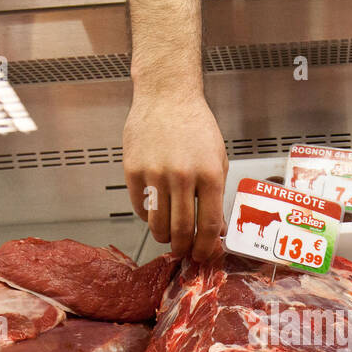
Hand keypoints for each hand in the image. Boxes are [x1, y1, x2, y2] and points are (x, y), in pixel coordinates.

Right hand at [123, 88, 227, 260]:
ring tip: (168, 235)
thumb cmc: (195, 125)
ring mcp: (155, 174)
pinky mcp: (133, 170)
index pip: (208, 225)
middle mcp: (182, 176)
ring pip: (157, 225)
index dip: (205, 247)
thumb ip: (216, 196)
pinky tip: (156, 210)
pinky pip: (140, 208)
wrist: (166, 96)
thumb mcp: (217, 159)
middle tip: (184, 251)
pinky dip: (148, 216)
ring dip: (164, 237)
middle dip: (183, 248)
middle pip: (181, 230)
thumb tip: (216, 230)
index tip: (203, 255)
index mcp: (209, 174)